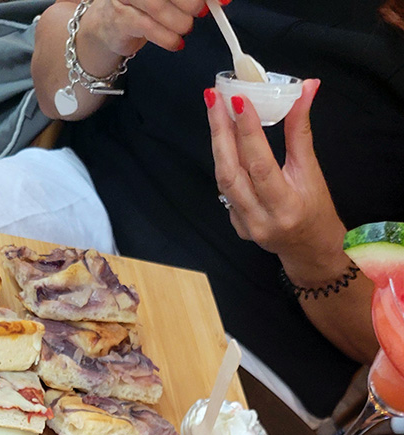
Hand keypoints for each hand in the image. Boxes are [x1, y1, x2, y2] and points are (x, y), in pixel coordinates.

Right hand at [82, 0, 230, 54]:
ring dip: (180, 23)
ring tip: (184, 28)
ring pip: (159, 7)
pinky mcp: (121, 19)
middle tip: (198, 13)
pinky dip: (169, 39)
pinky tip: (176, 43)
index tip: (222, 1)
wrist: (110, 25)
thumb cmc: (143, 7)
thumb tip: (220, 0)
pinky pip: (149, 28)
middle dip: (192, 4)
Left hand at [204, 79, 348, 284]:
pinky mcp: (236, 226)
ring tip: (215, 110)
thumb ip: (300, 131)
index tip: (239, 99)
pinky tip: (224, 138)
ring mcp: (245, 226)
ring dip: (218, 143)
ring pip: (224, 180)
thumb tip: (306, 88)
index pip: (260, 165)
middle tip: (214, 97)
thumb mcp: (313, 171)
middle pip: (231, 172)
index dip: (247, 131)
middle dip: (220, 131)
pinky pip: (225, 190)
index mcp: (286, 207)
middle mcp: (261, 219)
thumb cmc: (316, 210)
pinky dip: (224, 162)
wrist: (310, 249)